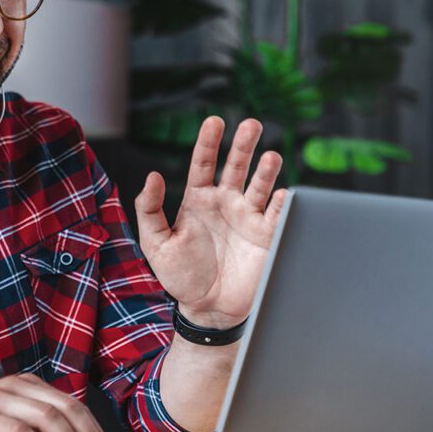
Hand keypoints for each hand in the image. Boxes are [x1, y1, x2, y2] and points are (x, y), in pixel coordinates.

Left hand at [134, 117, 286, 327]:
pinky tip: (282, 193)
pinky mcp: (266, 237)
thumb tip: (153, 176)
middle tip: (252, 124)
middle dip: (244, 145)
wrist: (208, 309)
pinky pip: (277, 215)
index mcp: (198, 200)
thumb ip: (150, 209)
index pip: (203, 164)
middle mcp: (225, 203)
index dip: (209, 142)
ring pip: (260, 185)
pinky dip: (282, 203)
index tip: (215, 122)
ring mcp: (247, 218)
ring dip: (266, 170)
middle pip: (236, 166)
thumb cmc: (180, 276)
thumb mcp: (155, 243)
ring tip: (270, 156)